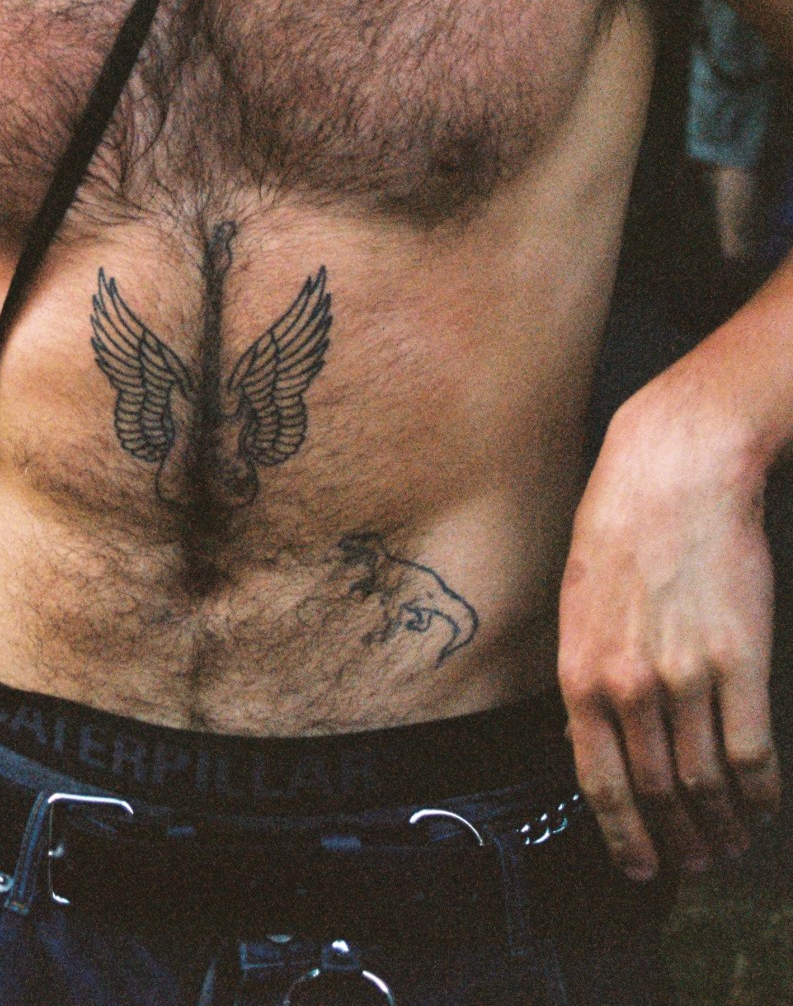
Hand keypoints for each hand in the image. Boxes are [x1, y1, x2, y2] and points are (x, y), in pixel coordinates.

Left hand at [559, 373, 779, 881]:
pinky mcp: (740, 662)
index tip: (640, 867)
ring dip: (721, 825)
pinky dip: (761, 793)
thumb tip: (590, 736)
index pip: (599, 782)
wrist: (674, 473)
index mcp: (581, 673)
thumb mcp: (576, 602)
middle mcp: (630, 685)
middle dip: (677, 840)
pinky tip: (763, 804)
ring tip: (731, 842)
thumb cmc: (620, 527)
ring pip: (706, 783)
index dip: (623, 836)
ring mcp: (686, 676)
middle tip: (694, 862)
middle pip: (656, 793)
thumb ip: (586, 674)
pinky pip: (752, 753)